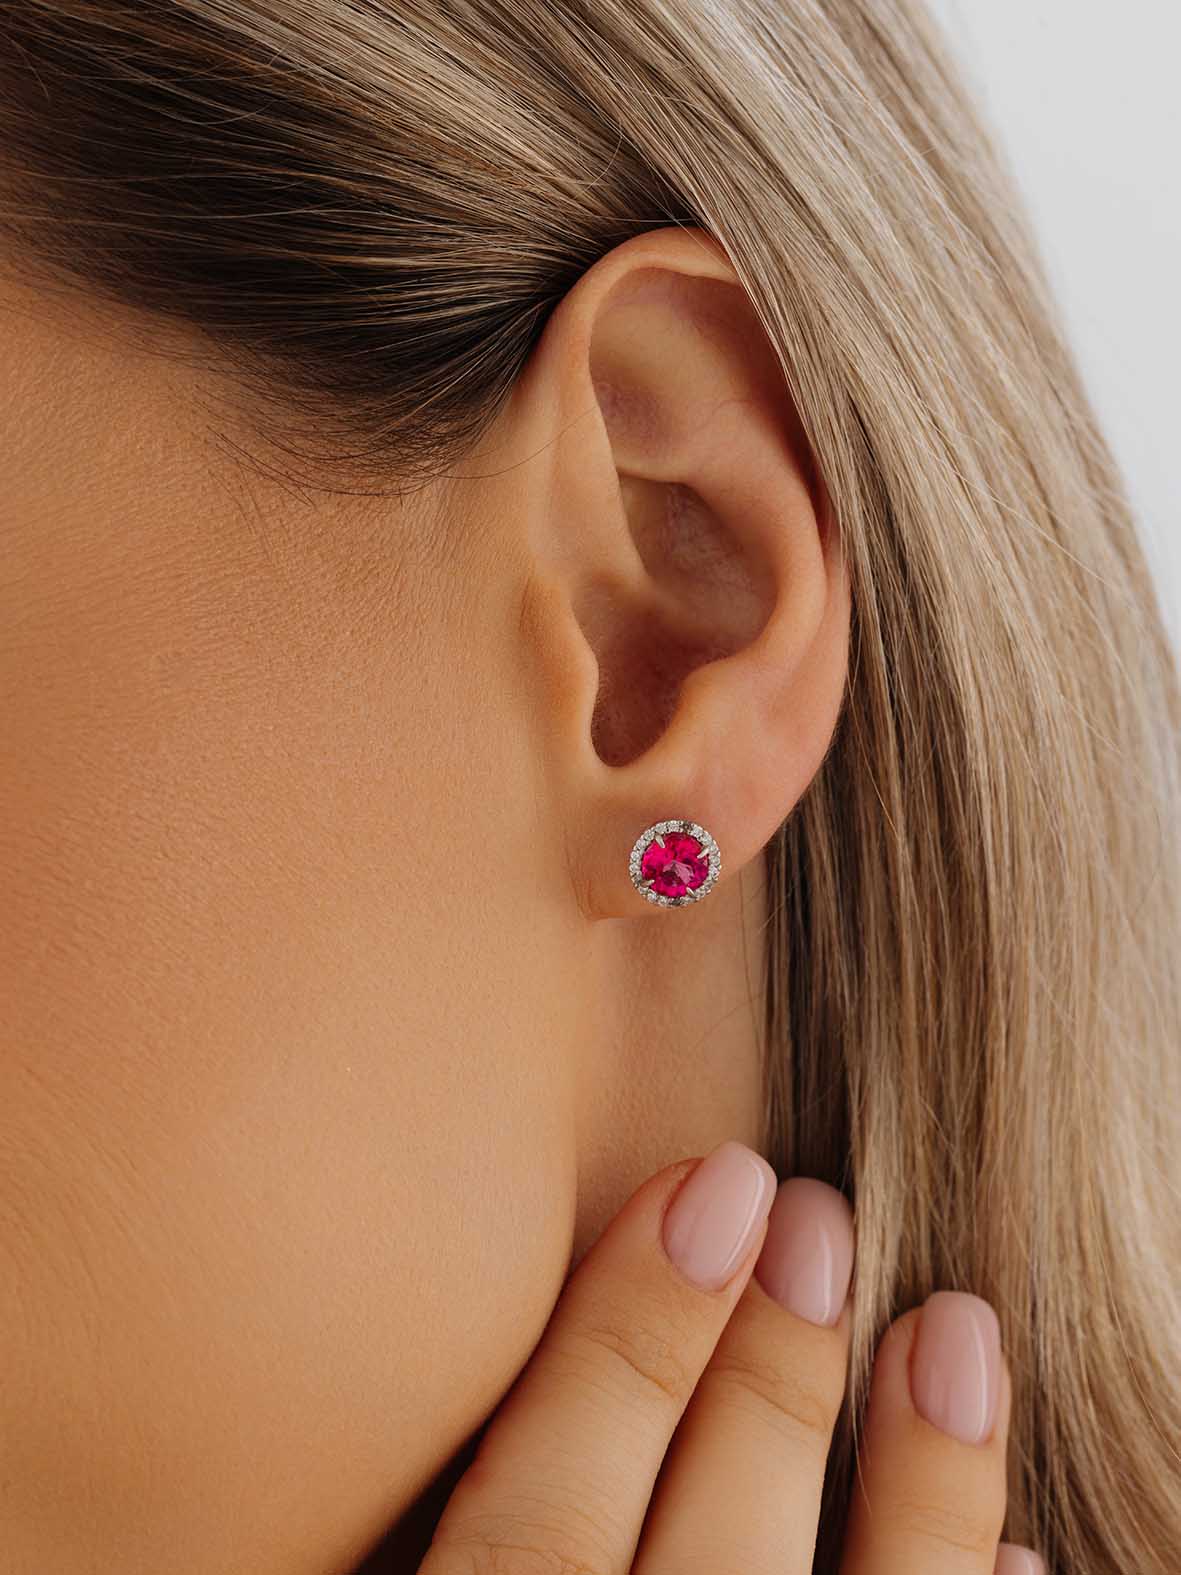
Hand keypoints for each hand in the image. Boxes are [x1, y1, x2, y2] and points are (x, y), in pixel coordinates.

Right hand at [416, 1140, 1042, 1574]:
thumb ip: (425, 1511)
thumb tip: (357, 1391)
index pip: (539, 1527)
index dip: (627, 1340)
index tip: (709, 1182)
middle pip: (703, 1559)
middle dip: (767, 1373)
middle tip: (816, 1208)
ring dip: (918, 1486)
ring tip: (953, 1326)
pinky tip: (1015, 1547)